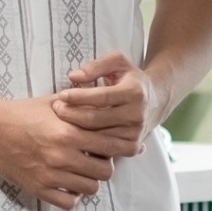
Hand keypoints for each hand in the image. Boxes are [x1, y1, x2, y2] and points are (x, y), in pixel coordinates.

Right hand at [0, 93, 120, 210]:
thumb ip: (80, 106)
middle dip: (106, 163)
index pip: (109, 144)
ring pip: (90, 188)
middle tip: (98, 157)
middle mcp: (61, 155)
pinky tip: (68, 182)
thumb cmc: (21, 111)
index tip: (130, 146)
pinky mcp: (38, 189)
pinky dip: (72, 195)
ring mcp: (50, 175)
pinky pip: (68, 203)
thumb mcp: (53, 103)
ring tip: (83, 169)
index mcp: (67, 132)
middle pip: (105, 171)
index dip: (123, 145)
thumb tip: (105, 103)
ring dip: (90, 179)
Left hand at [50, 51, 164, 157]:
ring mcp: (135, 134)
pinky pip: (105, 148)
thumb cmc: (131, 78)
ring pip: (98, 137)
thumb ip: (96, 65)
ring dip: (77, 130)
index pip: (101, 97)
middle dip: (72, 114)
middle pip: (97, 120)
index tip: (61, 95)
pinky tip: (73, 135)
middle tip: (56, 108)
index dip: (79, 97)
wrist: (156, 100)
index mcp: (134, 92)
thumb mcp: (118, 62)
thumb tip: (74, 76)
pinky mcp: (132, 146)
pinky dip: (88, 143)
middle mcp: (136, 115)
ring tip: (60, 120)